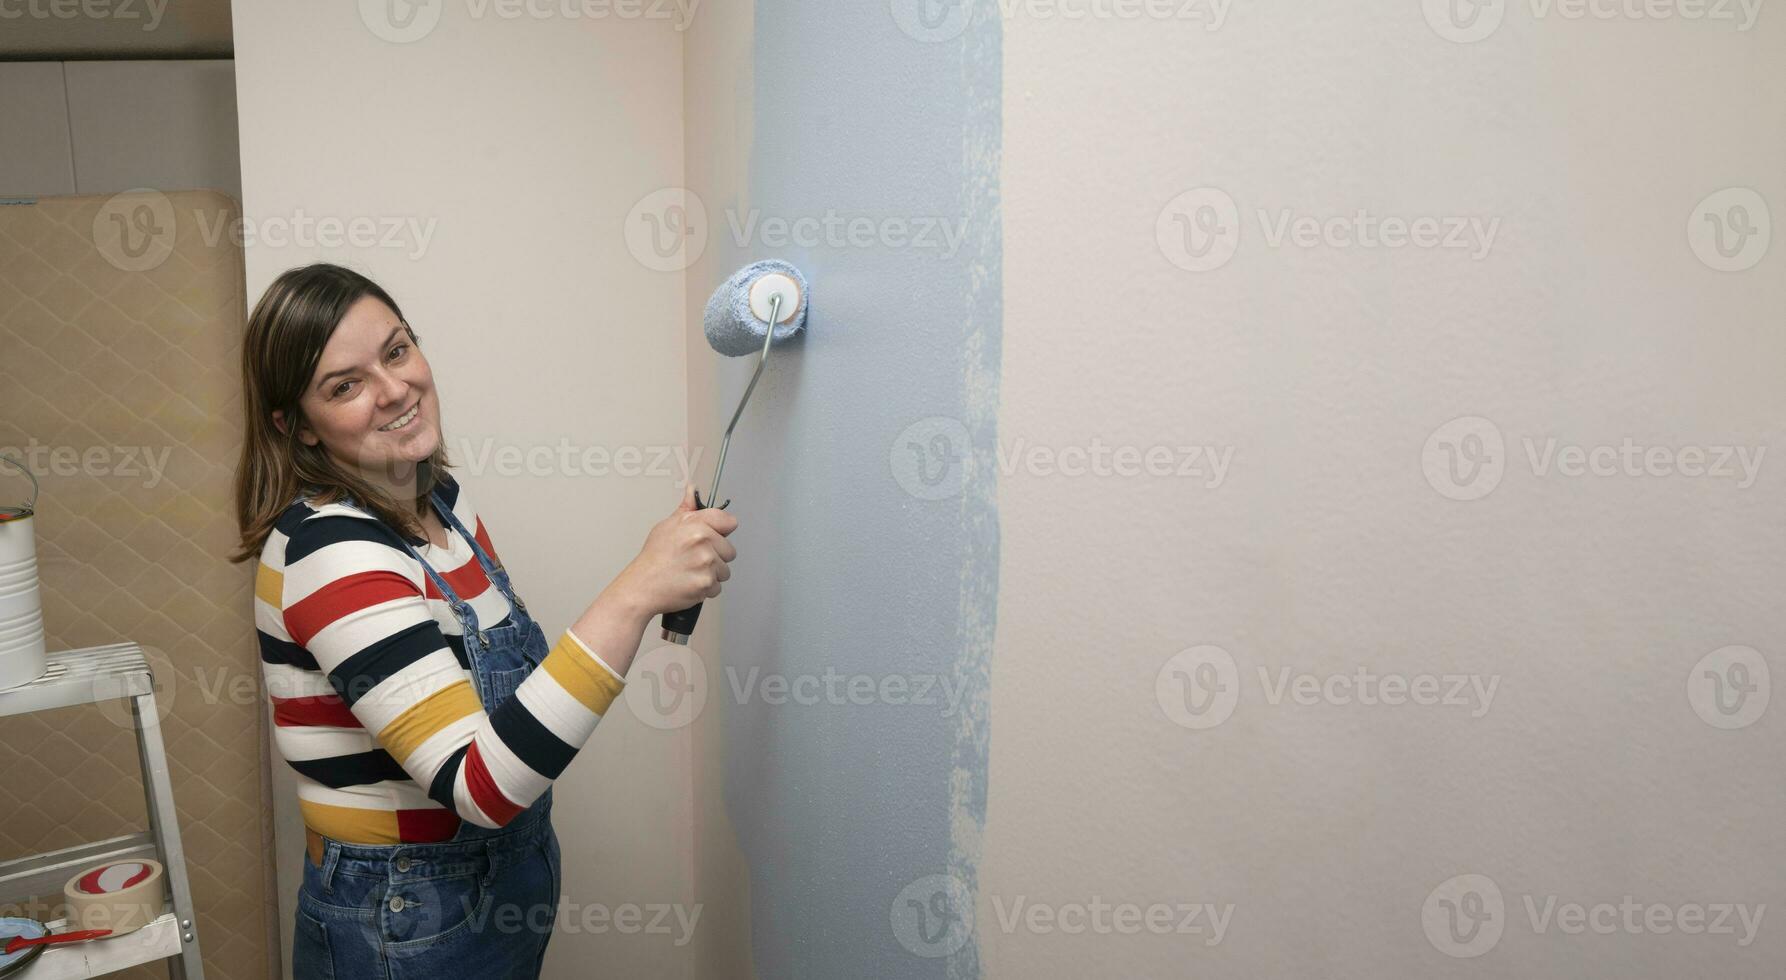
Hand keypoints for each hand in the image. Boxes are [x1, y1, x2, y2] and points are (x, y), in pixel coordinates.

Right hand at [612, 483, 738, 615]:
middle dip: (716, 556)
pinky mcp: (707, 584)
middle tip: (694, 559)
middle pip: (730, 550)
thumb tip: (692, 489)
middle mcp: (703, 542)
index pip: (729, 522)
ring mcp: (707, 564)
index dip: (722, 530)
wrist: (642, 586)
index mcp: (696, 524)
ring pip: (725, 570)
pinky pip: (718, 587)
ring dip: (712, 573)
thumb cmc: (654, 557)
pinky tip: (690, 583)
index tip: (715, 536)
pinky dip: (706, 588)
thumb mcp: (667, 526)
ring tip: (691, 571)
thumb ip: (686, 508)